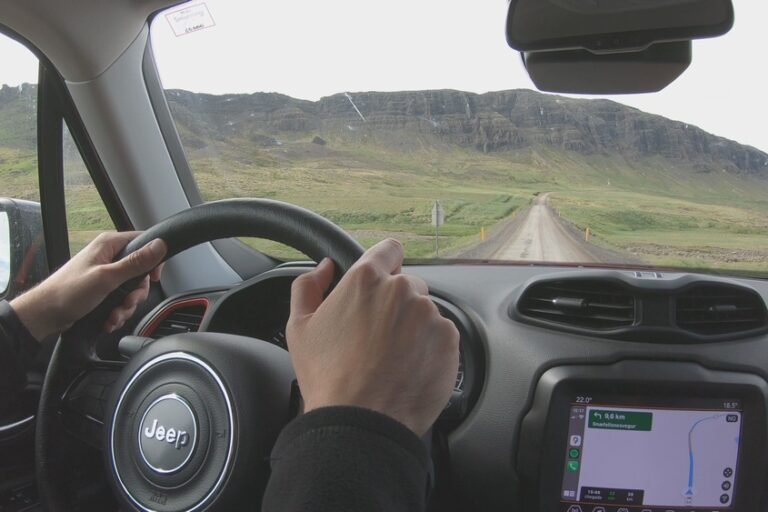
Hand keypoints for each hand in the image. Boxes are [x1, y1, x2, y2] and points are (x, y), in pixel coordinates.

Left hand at [10, 232, 166, 339]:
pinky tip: (109, 318)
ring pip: (131, 289)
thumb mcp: (107, 277)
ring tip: (113, 315)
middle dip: (135, 293)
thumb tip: (159, 246)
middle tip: (127, 302)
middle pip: (140, 272)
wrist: (45, 314)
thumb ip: (135, 263)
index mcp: (109, 245)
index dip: (153, 260)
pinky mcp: (102, 289)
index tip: (153, 277)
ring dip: (126, 306)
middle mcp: (109, 256)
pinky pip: (121, 299)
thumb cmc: (67, 292)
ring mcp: (105, 273)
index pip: (144, 242)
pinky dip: (118, 311)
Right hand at [287, 238, 459, 435]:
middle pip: (408, 284)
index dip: (384, 264)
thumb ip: (308, 286)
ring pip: (425, 311)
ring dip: (413, 326)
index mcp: (367, 279)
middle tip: (378, 334)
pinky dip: (429, 347)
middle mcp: (403, 290)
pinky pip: (441, 335)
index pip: (389, 250)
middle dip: (396, 303)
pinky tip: (408, 368)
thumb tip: (324, 268)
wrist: (361, 421)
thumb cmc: (328, 377)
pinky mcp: (449, 341)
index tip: (381, 282)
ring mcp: (430, 315)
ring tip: (392, 357)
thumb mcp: (300, 327)